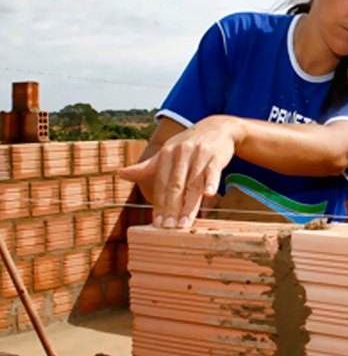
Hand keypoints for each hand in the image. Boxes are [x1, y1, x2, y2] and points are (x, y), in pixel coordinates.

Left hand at [119, 115, 237, 228]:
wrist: (218, 127)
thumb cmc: (190, 143)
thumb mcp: (168, 151)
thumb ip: (148, 167)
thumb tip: (121, 174)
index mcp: (166, 154)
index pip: (161, 184)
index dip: (159, 204)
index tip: (158, 224)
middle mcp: (181, 153)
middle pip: (176, 186)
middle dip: (172, 208)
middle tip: (169, 228)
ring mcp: (199, 154)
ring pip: (193, 183)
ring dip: (190, 205)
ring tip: (185, 223)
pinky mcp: (216, 156)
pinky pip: (213, 171)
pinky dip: (211, 182)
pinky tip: (209, 194)